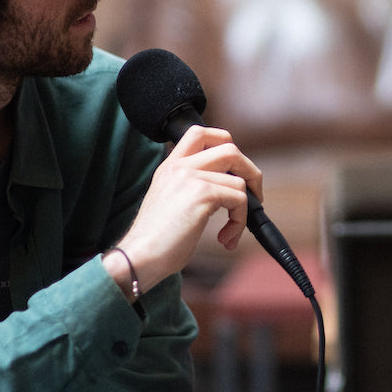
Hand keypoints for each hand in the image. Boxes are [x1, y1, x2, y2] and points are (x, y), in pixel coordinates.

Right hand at [113, 126, 263, 290]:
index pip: (201, 133)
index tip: (234, 172)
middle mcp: (179, 166)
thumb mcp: (172, 202)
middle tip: (252, 199)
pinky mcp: (202, 193)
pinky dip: (240, 222)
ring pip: (240, 179)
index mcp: (170, 166)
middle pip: (230, 148)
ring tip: (231, 231)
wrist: (139, 258)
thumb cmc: (156, 242)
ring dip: (244, 210)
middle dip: (250, 173)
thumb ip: (193, 186)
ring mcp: (190, 176)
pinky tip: (226, 239)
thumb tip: (231, 187)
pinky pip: (240, 200)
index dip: (225, 145)